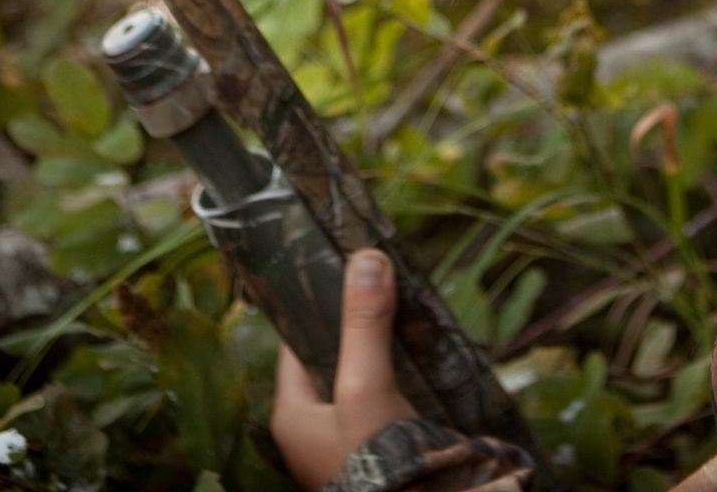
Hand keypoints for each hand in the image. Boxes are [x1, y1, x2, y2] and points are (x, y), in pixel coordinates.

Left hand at [271, 249, 420, 488]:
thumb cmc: (374, 459)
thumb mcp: (366, 385)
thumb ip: (365, 325)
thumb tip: (367, 258)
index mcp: (291, 414)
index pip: (298, 342)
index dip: (321, 306)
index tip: (348, 272)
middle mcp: (313, 429)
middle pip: (333, 358)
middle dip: (360, 325)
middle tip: (387, 287)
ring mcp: (346, 441)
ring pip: (361, 378)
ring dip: (384, 351)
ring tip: (410, 313)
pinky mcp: (377, 450)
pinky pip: (385, 400)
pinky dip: (401, 378)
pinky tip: (424, 358)